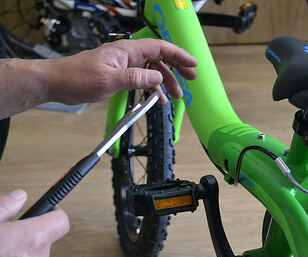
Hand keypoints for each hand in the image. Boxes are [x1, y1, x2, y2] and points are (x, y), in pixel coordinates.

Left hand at [47, 38, 197, 104]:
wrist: (57, 83)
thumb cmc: (77, 77)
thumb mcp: (109, 80)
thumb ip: (136, 79)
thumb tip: (158, 78)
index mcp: (127, 51)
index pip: (159, 48)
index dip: (178, 55)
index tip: (192, 64)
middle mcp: (127, 56)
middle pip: (159, 58)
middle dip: (177, 68)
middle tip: (190, 79)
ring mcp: (123, 65)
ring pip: (151, 70)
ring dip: (165, 82)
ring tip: (176, 95)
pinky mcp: (118, 75)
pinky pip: (142, 79)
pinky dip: (152, 88)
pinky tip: (157, 98)